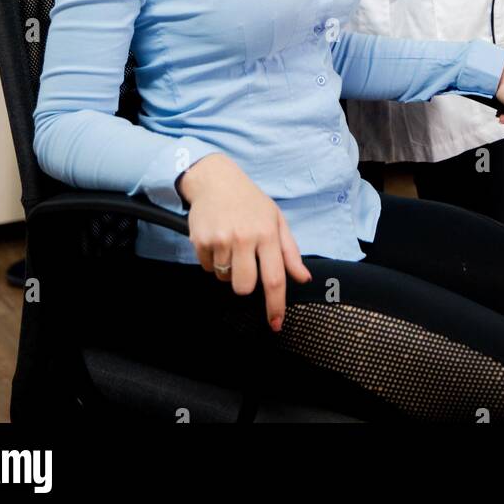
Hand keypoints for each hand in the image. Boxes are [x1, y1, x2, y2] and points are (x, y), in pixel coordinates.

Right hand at [178, 153, 311, 329]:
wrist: (215, 180)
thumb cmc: (250, 200)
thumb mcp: (276, 219)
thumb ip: (290, 252)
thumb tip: (303, 278)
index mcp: (267, 233)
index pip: (274, 279)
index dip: (276, 306)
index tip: (275, 324)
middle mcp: (244, 237)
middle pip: (244, 287)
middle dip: (245, 284)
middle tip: (245, 262)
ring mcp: (221, 239)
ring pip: (225, 279)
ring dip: (228, 270)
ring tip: (231, 245)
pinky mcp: (201, 241)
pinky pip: (208, 268)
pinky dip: (213, 261)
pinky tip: (217, 240)